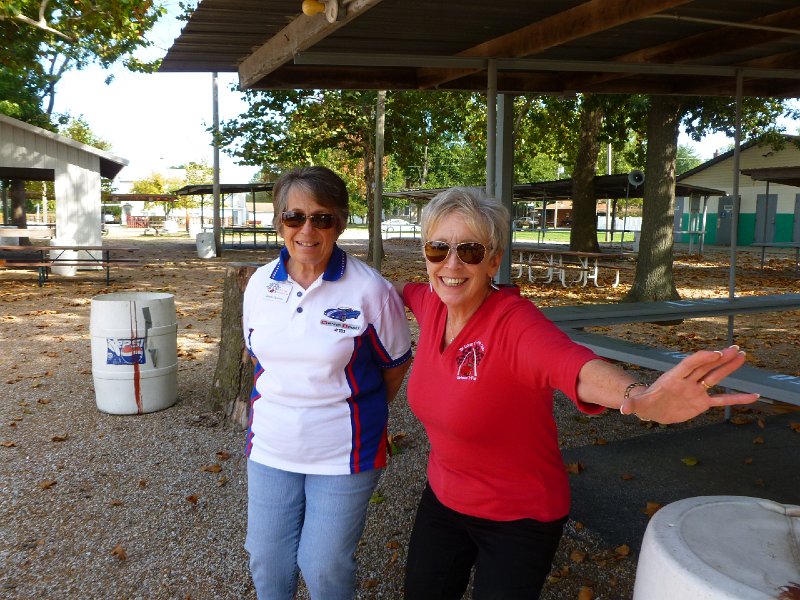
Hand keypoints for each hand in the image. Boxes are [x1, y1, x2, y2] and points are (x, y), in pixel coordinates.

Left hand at [629, 345, 758, 423]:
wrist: (651, 408)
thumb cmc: (644, 403)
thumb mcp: (638, 405)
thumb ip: (632, 405)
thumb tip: (623, 409)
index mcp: (673, 378)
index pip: (689, 365)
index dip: (700, 358)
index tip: (714, 352)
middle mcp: (687, 381)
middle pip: (705, 367)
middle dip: (719, 358)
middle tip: (735, 348)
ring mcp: (696, 390)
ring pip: (714, 377)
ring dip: (728, 368)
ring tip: (742, 356)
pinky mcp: (701, 402)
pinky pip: (721, 400)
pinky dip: (736, 398)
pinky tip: (753, 396)